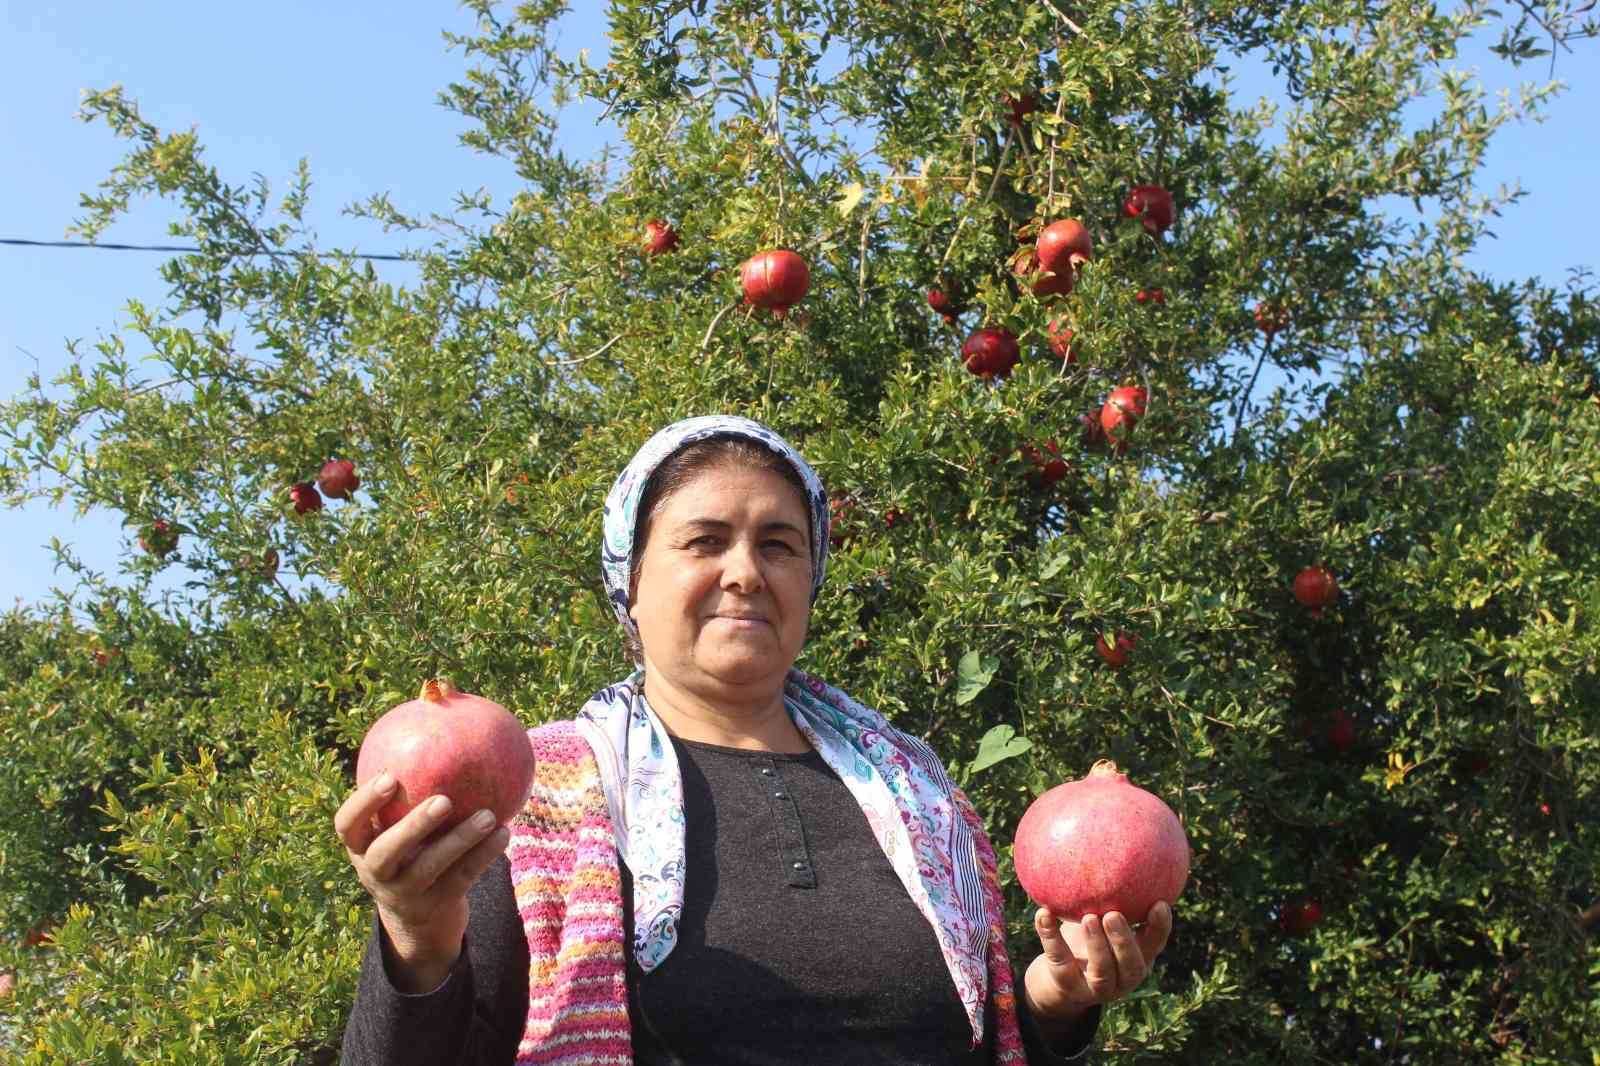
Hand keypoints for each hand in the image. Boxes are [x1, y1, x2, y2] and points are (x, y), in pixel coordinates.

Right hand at [333, 773, 510, 972]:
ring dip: (461, 840)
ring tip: (489, 815)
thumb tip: (436, 725)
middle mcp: (376, 873)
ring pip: (429, 868)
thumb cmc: (412, 850)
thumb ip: (409, 791)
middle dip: (413, 826)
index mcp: (361, 847)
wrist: (421, 918)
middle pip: (386, 852)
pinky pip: (462, 878)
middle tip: (444, 800)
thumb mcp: (399, 829)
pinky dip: (483, 855)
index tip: (390, 776)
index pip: (346, 825)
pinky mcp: (435, 907)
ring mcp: (404, 894)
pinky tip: (505, 833)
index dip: (363, 802)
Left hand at [1023, 902, 1173, 1031]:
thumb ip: (1110, 894)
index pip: (1154, 944)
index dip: (1160, 927)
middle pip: (1132, 964)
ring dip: (1096, 944)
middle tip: (1114, 914)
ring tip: (1088, 918)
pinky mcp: (1069, 988)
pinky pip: (1060, 961)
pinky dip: (1050, 937)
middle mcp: (1122, 977)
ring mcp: (1097, 987)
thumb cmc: (1084, 939)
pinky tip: (1043, 914)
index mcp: (1136, 957)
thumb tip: (1110, 837)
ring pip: (1102, 971)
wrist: (1057, 981)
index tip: (1160, 903)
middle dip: (1124, 940)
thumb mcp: (1099, 917)